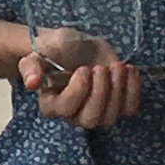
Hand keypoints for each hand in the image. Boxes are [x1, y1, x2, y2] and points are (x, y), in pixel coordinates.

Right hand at [18, 29, 144, 129]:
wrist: (77, 46)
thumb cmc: (56, 50)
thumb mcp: (40, 53)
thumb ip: (31, 67)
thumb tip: (32, 83)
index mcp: (52, 105)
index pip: (66, 108)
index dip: (78, 90)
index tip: (84, 69)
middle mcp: (74, 115)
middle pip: (91, 118)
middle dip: (101, 92)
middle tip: (100, 68)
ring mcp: (98, 114)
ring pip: (111, 116)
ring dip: (118, 90)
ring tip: (116, 66)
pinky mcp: (117, 107)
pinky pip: (129, 108)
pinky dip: (133, 90)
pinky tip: (128, 69)